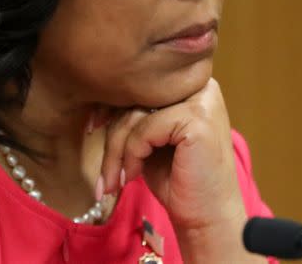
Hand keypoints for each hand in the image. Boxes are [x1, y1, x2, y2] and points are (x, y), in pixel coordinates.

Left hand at [98, 78, 261, 261]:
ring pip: (135, 114)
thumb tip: (96, 99)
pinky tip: (132, 175)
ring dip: (115, 151)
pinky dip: (131, 154)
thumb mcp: (150, 137)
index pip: (140, 84)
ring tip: (113, 180)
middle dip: (112, 134)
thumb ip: (134, 112)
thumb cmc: (177, 178)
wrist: (208, 219)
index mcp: (189, 82)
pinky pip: (144, 129)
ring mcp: (201, 99)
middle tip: (102, 171)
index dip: (112, 105)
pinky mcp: (197, 119)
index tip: (93, 127)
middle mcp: (199, 83)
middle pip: (136, 97)